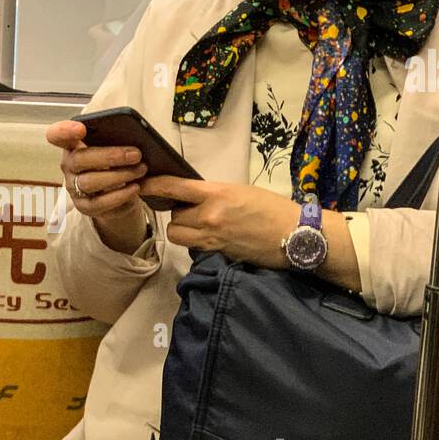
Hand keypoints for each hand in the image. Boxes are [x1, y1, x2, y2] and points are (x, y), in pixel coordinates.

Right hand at [47, 119, 148, 253]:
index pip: (58, 135)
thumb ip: (115, 138)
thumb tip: (134, 136)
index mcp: (72, 144)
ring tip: (140, 170)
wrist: (116, 193)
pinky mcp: (84, 206)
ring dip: (119, 175)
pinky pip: (100, 202)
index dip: (65, 131)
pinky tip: (135, 187)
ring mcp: (74, 187)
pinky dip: (120, 195)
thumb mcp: (113, 147)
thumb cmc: (113, 162)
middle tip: (136, 154)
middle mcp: (69, 165)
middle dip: (110, 156)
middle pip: (80, 159)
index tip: (81, 128)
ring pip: (90, 182)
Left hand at [138, 176, 294, 265]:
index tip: (143, 186)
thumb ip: (213, 194)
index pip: (174, 188)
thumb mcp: (240, 191)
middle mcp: (210, 215)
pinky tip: (209, 237)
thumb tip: (192, 197)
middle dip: (178, 212)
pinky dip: (194, 241)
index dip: (154, 186)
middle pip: (173, 215)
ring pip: (177, 234)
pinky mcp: (217, 254)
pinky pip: (192, 247)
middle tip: (191, 209)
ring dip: (181, 229)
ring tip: (197, 225)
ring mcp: (212, 237)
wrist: (295, 235)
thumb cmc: (272, 209)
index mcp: (217, 193)